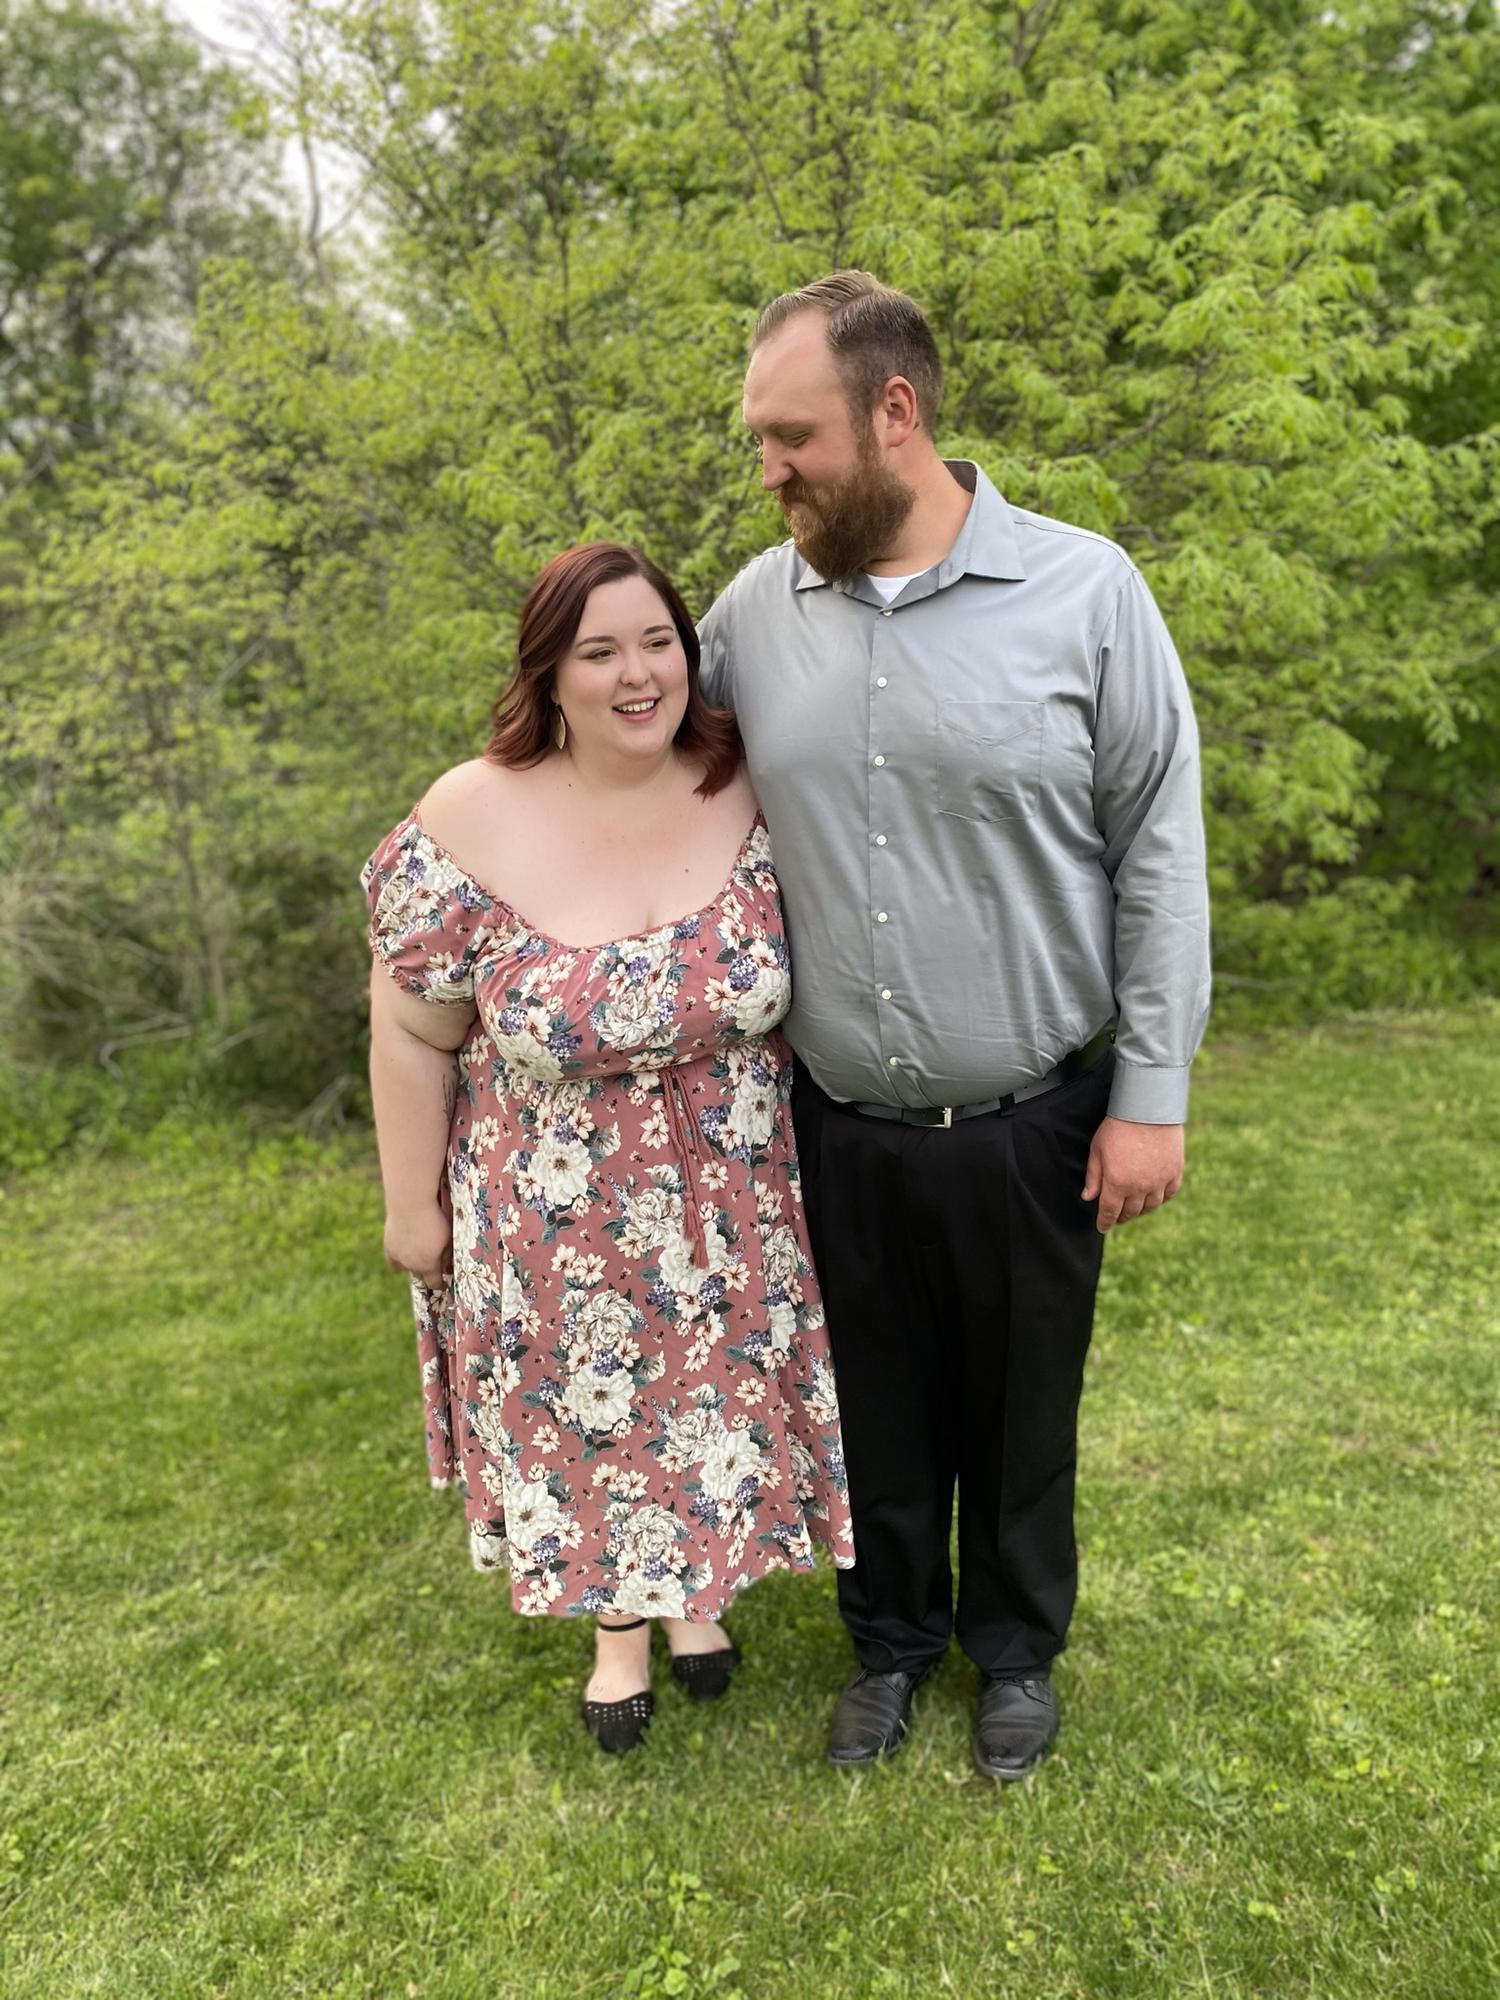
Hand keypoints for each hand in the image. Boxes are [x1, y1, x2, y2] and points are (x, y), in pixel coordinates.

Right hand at [383, 1201, 451, 1288]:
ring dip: (413, 1264)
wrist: (410, 1204)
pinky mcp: (388, 1247)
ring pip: (406, 1268)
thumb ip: (446, 1254)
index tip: (443, 1282)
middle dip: (427, 1272)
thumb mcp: (448, 1238)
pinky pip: (393, 1261)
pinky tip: (404, 1253)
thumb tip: (446, 1264)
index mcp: (428, 1265)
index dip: (440, 1284)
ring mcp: (398, 1257)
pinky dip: (399, 1259)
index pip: (434, 1283)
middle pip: (420, 1276)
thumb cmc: (434, 1219)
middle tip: (434, 1262)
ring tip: (419, 1254)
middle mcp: (411, 1265)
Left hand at [1082, 1117, 1183, 1233]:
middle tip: (1116, 1216)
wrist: (1147, 1109)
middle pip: (1130, 1212)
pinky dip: (1160, 1200)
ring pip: (1150, 1207)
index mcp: (1117, 1184)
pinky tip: (1154, 1197)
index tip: (1102, 1227)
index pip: (1109, 1212)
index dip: (1105, 1223)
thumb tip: (1088, 1197)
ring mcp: (1159, 1181)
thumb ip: (1093, 1176)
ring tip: (1134, 1208)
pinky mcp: (1175, 1172)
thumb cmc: (1118, 1127)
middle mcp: (1139, 1188)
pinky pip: (1168, 1195)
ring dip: (1140, 1211)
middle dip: (1121, 1217)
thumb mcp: (1097, 1150)